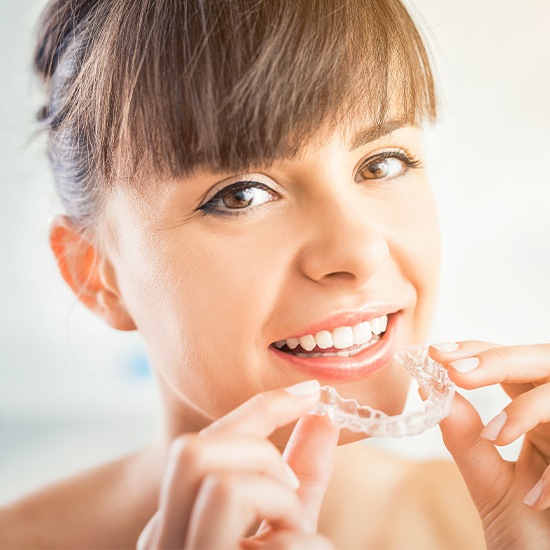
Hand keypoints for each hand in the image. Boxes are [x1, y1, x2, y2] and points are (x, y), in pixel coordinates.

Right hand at [137, 380, 338, 548]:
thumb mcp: (289, 520)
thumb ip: (302, 472)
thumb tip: (323, 415)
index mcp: (176, 515)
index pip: (201, 442)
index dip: (262, 407)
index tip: (309, 392)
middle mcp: (163, 538)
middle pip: (192, 450)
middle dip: (258, 453)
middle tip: (288, 488)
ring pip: (222, 485)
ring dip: (279, 501)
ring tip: (292, 533)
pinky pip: (272, 541)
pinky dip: (304, 544)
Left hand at [430, 341, 549, 548]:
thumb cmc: (528, 534)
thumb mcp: (490, 485)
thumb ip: (465, 440)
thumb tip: (431, 391)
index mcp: (534, 417)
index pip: (508, 366)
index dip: (476, 351)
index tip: (436, 352)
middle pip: (543, 363)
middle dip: (500, 360)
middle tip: (456, 370)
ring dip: (529, 408)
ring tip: (494, 435)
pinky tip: (534, 498)